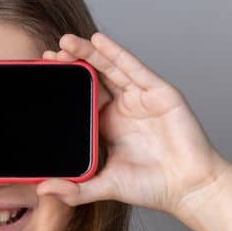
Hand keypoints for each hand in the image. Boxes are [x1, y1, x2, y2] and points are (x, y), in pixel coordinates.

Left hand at [35, 31, 230, 218]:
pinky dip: (116, 53)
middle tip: (49, 54)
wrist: (189, 188)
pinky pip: (134, 68)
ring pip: (111, 68)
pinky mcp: (159, 92)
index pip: (82, 98)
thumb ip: (75, 190)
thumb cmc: (153, 187)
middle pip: (94, 78)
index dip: (65, 85)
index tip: (42, 75)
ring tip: (66, 40)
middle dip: (72, 64)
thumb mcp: (106, 187)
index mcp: (109, 126)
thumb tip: (42, 190)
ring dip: (89, 52)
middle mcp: (124, 108)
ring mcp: (141, 98)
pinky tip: (98, 40)